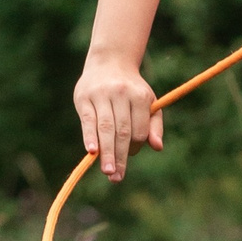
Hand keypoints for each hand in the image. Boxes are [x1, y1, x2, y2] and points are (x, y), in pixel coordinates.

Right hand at [73, 54, 162, 182]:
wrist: (109, 62)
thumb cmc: (132, 89)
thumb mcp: (148, 103)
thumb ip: (154, 125)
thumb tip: (157, 147)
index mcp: (139, 96)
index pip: (138, 129)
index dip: (135, 147)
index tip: (130, 155)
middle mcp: (120, 94)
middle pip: (121, 131)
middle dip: (120, 156)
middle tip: (117, 178)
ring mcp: (101, 95)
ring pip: (105, 128)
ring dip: (106, 152)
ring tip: (108, 172)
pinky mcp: (84, 97)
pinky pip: (88, 121)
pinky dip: (90, 137)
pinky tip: (91, 152)